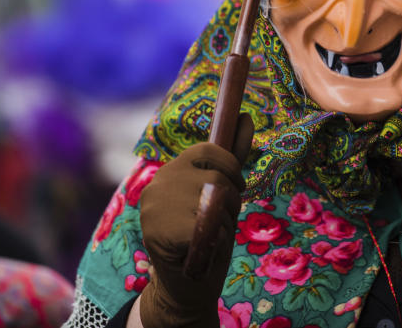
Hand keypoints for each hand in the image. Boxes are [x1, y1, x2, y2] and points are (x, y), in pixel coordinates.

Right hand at [138, 142, 243, 327]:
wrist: (187, 285)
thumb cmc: (207, 235)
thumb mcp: (222, 191)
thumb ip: (232, 156)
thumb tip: (245, 115)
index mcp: (170, 172)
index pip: (208, 149)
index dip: (230, 168)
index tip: (235, 188)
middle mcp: (158, 184)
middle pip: (218, 175)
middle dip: (230, 201)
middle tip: (215, 222)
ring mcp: (156, 206)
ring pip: (217, 199)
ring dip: (224, 222)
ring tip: (208, 236)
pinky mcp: (162, 229)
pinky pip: (211, 223)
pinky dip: (215, 239)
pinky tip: (202, 249)